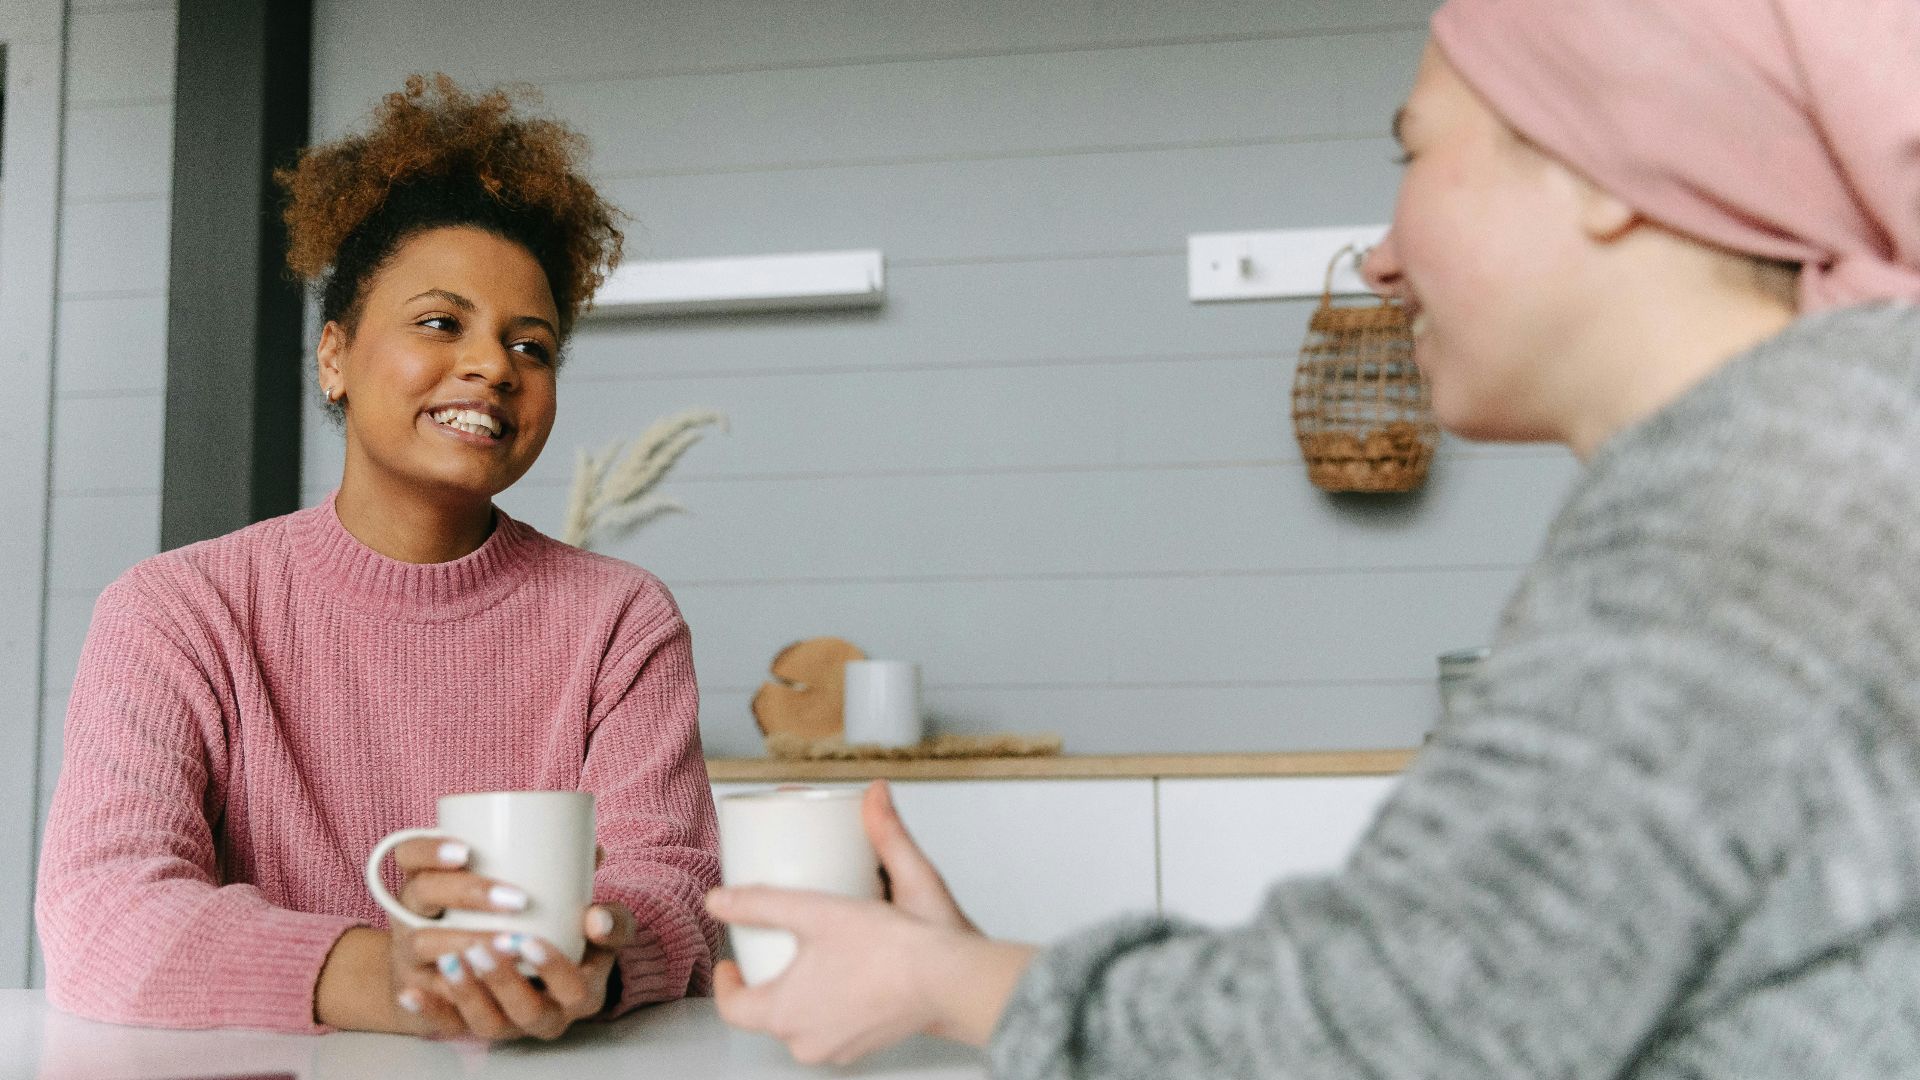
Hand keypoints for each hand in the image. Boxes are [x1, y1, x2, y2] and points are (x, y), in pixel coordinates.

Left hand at [382, 838, 630, 1039]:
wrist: (536, 960)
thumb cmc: (573, 932)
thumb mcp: (598, 922)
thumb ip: (600, 890)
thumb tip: (596, 857)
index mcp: (582, 991)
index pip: (576, 991)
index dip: (553, 970)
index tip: (529, 938)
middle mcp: (547, 1015)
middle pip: (527, 1013)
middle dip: (503, 980)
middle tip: (484, 945)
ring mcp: (509, 1023)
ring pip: (487, 1023)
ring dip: (467, 993)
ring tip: (448, 959)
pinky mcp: (473, 1023)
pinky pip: (449, 1026)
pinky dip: (428, 1009)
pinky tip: (410, 992)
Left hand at [706, 781, 1033, 1063]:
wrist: (949, 979)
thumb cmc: (890, 951)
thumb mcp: (818, 910)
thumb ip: (765, 898)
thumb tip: (719, 894)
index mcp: (784, 1014)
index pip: (734, 1010)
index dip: (727, 982)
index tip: (732, 960)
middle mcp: (808, 1040)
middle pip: (770, 1013)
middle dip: (771, 978)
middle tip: (779, 944)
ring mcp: (841, 1047)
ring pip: (806, 1020)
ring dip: (805, 991)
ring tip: (817, 952)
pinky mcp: (869, 1042)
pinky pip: (838, 1023)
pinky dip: (838, 1000)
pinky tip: (851, 971)